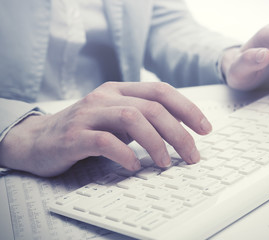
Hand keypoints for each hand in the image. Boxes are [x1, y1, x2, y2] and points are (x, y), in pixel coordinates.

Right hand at [0, 82, 211, 176]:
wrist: (38, 140)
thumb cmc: (85, 130)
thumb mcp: (116, 119)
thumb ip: (142, 119)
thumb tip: (180, 132)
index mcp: (119, 90)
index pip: (161, 91)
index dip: (187, 108)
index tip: (204, 128)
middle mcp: (105, 96)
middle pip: (152, 107)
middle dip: (178, 132)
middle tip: (192, 154)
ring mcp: (89, 114)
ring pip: (132, 118)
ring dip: (156, 143)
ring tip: (165, 162)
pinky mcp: (74, 135)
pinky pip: (105, 141)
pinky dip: (125, 154)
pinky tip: (134, 166)